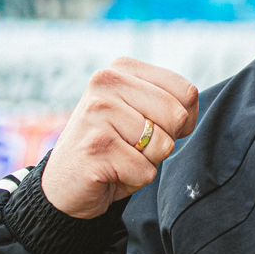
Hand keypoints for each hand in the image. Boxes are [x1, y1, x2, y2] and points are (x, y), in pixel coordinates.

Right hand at [41, 59, 198, 218]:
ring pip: (163, 145)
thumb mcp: (139, 113)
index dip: (182, 121)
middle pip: (177, 116)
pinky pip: (145, 171)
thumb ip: (165, 101)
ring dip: (147, 162)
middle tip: (132, 146)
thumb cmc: (112, 148)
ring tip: (119, 158)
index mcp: (121, 68)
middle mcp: (106, 82)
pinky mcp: (95, 146)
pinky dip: (134, 179)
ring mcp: (97, 112)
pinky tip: (109, 172)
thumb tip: (190, 106)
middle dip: (163, 142)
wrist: (64, 185)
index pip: (187, 92)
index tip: (153, 128)